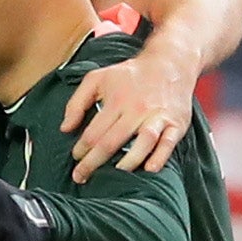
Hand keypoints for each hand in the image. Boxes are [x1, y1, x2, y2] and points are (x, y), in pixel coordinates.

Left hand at [61, 51, 194, 183]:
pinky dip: (160, 157)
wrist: (170, 63)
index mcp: (116, 100)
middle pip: (112, 141)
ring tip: (115, 174)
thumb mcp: (97, 79)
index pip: (94, 131)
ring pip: (142, 142)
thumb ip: (76, 102)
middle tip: (80, 177)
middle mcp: (137, 109)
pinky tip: (149, 168)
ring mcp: (158, 117)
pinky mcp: (176, 123)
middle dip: (94, 162)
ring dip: (128, 161)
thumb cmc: (130, 74)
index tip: (76, 159)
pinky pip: (168, 143)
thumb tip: (65, 128)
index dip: (82, 148)